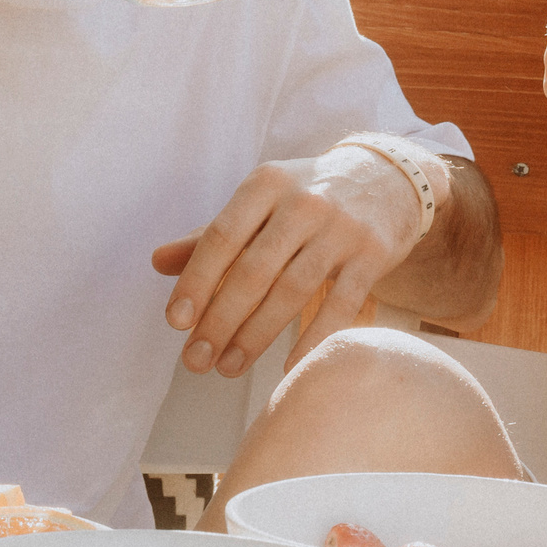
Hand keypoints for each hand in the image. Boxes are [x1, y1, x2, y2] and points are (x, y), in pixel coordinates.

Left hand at [152, 147, 427, 376]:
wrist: (390, 178)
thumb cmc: (308, 196)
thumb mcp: (261, 200)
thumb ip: (212, 234)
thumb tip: (156, 262)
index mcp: (266, 184)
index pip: (221, 236)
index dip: (195, 281)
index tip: (175, 323)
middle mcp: (304, 201)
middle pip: (254, 270)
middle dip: (220, 321)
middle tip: (196, 360)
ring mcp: (342, 228)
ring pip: (292, 291)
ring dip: (256, 336)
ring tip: (229, 367)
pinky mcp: (374, 254)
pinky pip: (339, 306)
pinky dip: (313, 340)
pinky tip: (288, 367)